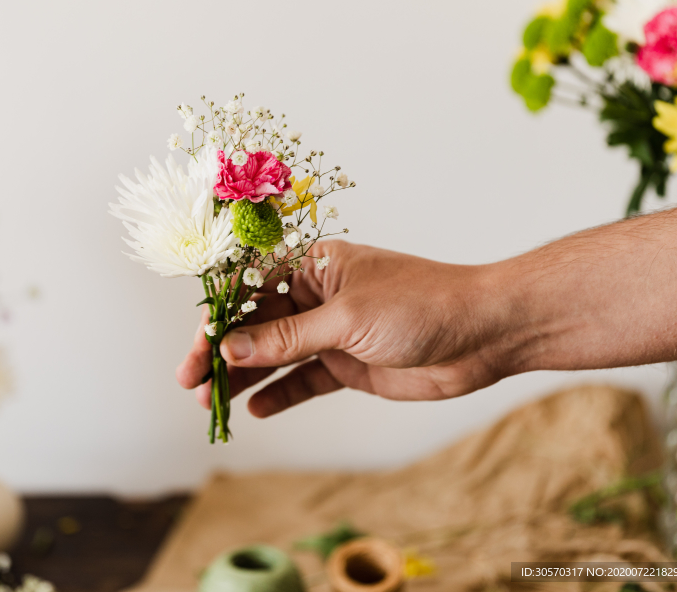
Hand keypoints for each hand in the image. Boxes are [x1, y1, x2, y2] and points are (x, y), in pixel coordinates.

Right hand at [175, 240, 515, 417]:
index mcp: (314, 267)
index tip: (194, 351)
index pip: (250, 290)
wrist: (484, 334)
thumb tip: (229, 348)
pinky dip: (280, 395)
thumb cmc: (421, 305)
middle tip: (192, 386)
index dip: (218, 320)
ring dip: (245, 379)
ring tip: (213, 406)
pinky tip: (256, 410)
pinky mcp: (350, 365)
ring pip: (275, 357)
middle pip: (256, 327)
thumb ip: (286, 337)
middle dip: (223, 356)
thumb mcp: (345, 319)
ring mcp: (333, 333)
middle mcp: (318, 297)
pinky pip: (305, 380)